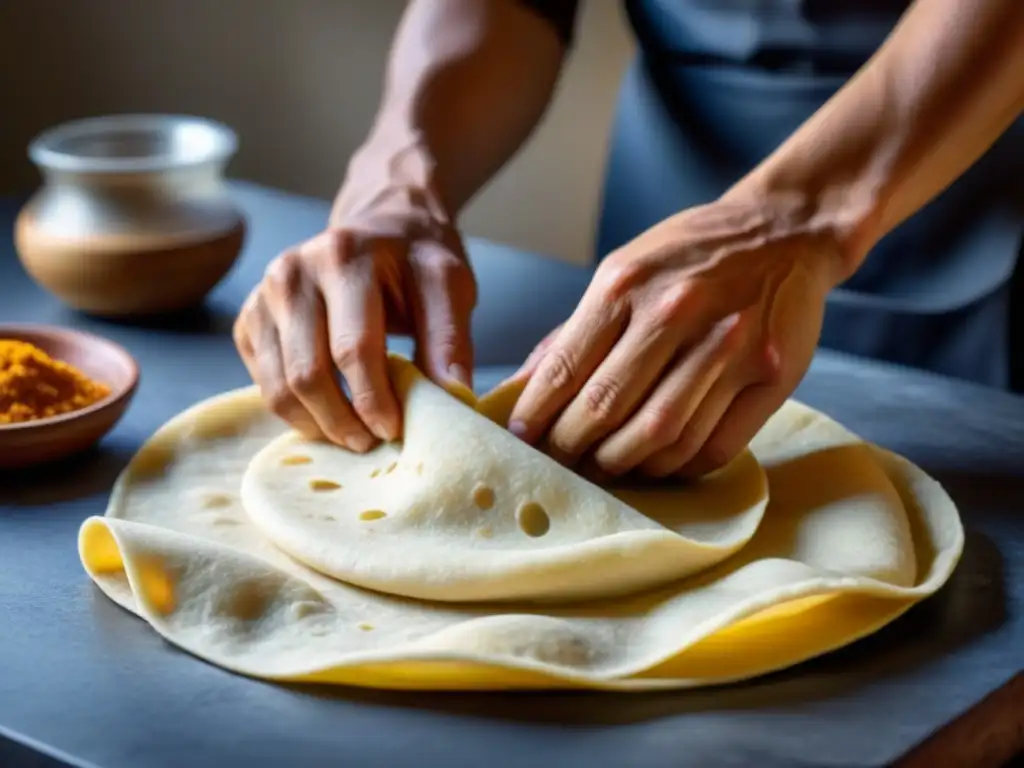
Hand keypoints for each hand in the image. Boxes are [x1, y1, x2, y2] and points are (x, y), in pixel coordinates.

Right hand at [233, 156, 475, 450]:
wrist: (381, 225)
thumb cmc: (416, 260)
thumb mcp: (449, 287)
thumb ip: (450, 340)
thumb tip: (454, 400)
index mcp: (343, 256)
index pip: (352, 348)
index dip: (374, 400)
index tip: (396, 431)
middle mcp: (291, 272)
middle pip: (307, 374)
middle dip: (343, 422)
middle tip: (374, 443)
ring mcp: (263, 296)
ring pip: (278, 388)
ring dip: (318, 425)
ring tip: (355, 436)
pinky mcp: (249, 320)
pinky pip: (263, 385)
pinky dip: (296, 413)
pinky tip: (330, 415)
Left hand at [506, 198, 841, 477]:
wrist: (786, 230)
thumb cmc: (690, 256)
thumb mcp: (622, 271)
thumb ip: (571, 334)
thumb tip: (518, 393)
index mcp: (626, 283)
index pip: (566, 368)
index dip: (536, 415)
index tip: (520, 442)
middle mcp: (676, 312)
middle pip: (607, 407)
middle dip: (572, 449)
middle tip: (560, 465)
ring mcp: (729, 346)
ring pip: (661, 436)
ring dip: (623, 465)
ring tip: (605, 468)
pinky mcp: (772, 376)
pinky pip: (713, 447)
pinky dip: (678, 469)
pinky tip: (658, 464)